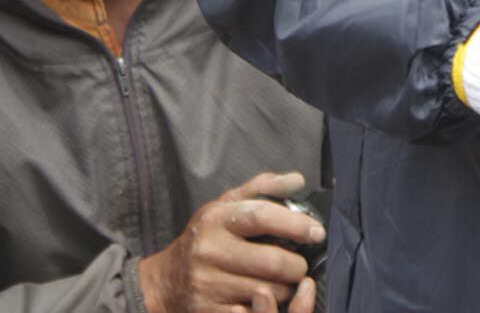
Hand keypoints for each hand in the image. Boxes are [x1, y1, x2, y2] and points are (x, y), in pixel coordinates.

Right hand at [138, 170, 324, 312]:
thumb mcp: (225, 205)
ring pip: (265, 292)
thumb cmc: (204, 238)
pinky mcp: (207, 312)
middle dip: (296, 266)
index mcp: (217, 219)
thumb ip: (262, 188)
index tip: (317, 232)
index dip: (295, 224)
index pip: (262, 216)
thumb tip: (298, 180)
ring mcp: (207, 285)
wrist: (163, 282)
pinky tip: (268, 302)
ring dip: (285, 291)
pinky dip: (266, 309)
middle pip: (270, 261)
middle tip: (301, 265)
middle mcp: (210, 250)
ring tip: (286, 284)